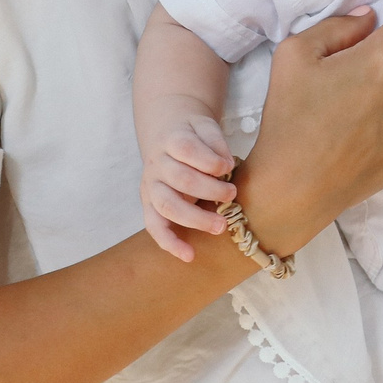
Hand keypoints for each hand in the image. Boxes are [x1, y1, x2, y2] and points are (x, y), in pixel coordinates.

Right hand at [140, 114, 234, 261]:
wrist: (166, 137)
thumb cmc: (193, 137)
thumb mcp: (205, 127)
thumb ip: (215, 142)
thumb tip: (226, 165)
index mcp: (171, 141)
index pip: (187, 149)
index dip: (210, 160)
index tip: (228, 167)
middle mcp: (157, 165)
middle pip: (181, 179)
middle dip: (210, 190)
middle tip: (232, 195)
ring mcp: (151, 186)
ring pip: (168, 205)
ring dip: (195, 218)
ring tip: (221, 226)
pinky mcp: (150, 206)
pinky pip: (154, 227)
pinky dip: (170, 243)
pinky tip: (188, 255)